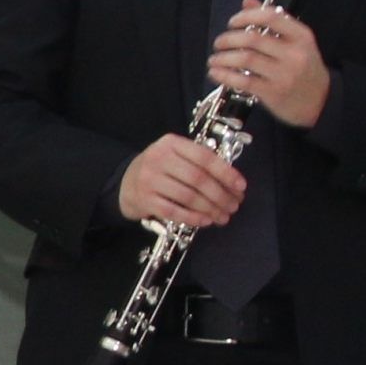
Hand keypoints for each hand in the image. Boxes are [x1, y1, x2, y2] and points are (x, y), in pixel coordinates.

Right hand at [117, 131, 245, 229]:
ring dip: (210, 208)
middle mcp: (158, 158)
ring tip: (223, 216)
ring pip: (188, 196)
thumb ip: (200, 163)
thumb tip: (233, 184)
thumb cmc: (159, 169)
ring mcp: (149, 179)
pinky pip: (173, 211)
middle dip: (220, 195)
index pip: (204, 157)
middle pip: (198, 178)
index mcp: (171, 143)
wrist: (124, 183)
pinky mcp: (144, 200)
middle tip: (233, 206)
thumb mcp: (176, 156)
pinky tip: (205, 221)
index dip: (226, 173)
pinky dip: (192, 218)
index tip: (241, 187)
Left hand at [209, 0, 331, 128]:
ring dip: (223, 58)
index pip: (271, 16)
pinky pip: (243, 81)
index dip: (246, 16)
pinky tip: (215, 73)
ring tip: (213, 59)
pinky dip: (224, 75)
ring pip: (246, 59)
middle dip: (228, 39)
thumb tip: (247, 0)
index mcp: (301, 36)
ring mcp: (284, 74)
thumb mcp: (296, 41)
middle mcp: (294, 53)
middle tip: (218, 43)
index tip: (232, 22)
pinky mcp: (274, 92)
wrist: (322, 101)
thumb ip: (272, 20)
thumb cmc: (304, 67)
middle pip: (253, 39)